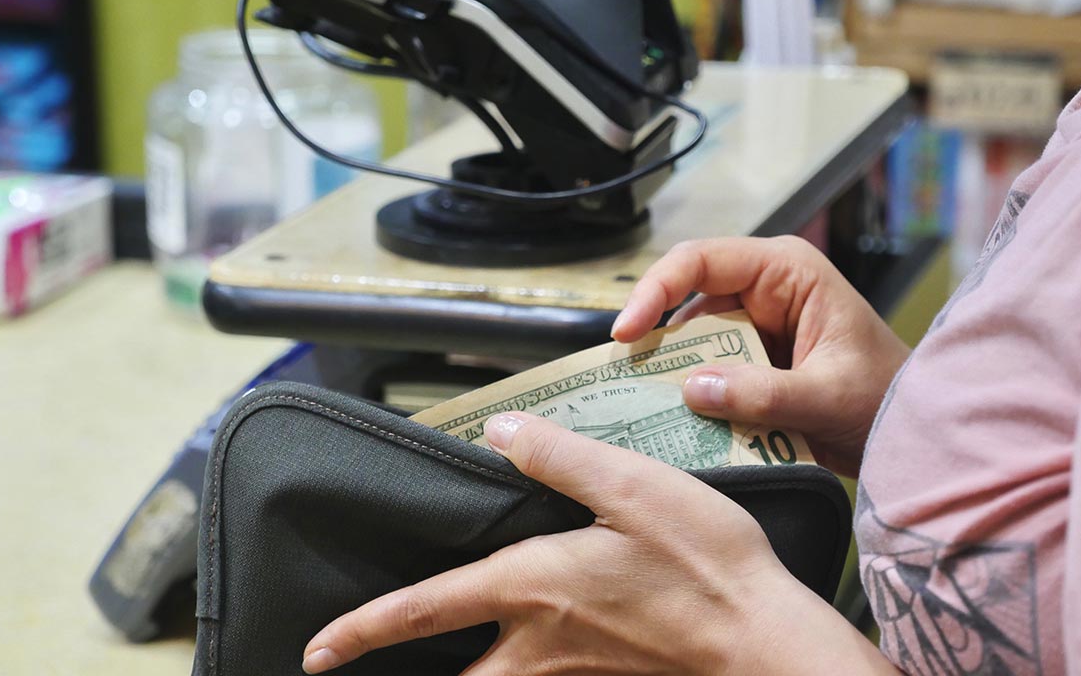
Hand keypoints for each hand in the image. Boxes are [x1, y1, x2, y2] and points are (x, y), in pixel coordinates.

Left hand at [301, 414, 890, 674]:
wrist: (763, 641)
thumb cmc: (706, 562)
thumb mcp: (632, 487)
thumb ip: (558, 456)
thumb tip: (500, 429)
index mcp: (532, 585)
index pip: (424, 610)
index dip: (363, 629)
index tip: (317, 651)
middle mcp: (538, 642)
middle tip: (367, 672)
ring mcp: (572, 672)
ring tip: (444, 664)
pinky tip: (525, 659)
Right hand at [611, 236, 909, 476]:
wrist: (914, 431)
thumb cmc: (888, 397)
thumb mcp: (826, 396)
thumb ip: (763, 394)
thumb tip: (692, 389)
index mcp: (787, 271)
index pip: (701, 261)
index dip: (656, 290)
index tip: (627, 332)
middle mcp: (766, 289)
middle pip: (687, 299)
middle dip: (656, 339)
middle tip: (624, 380)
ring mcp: (758, 325)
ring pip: (692, 340)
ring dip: (672, 373)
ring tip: (642, 407)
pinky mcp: (752, 360)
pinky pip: (708, 369)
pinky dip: (691, 394)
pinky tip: (673, 419)